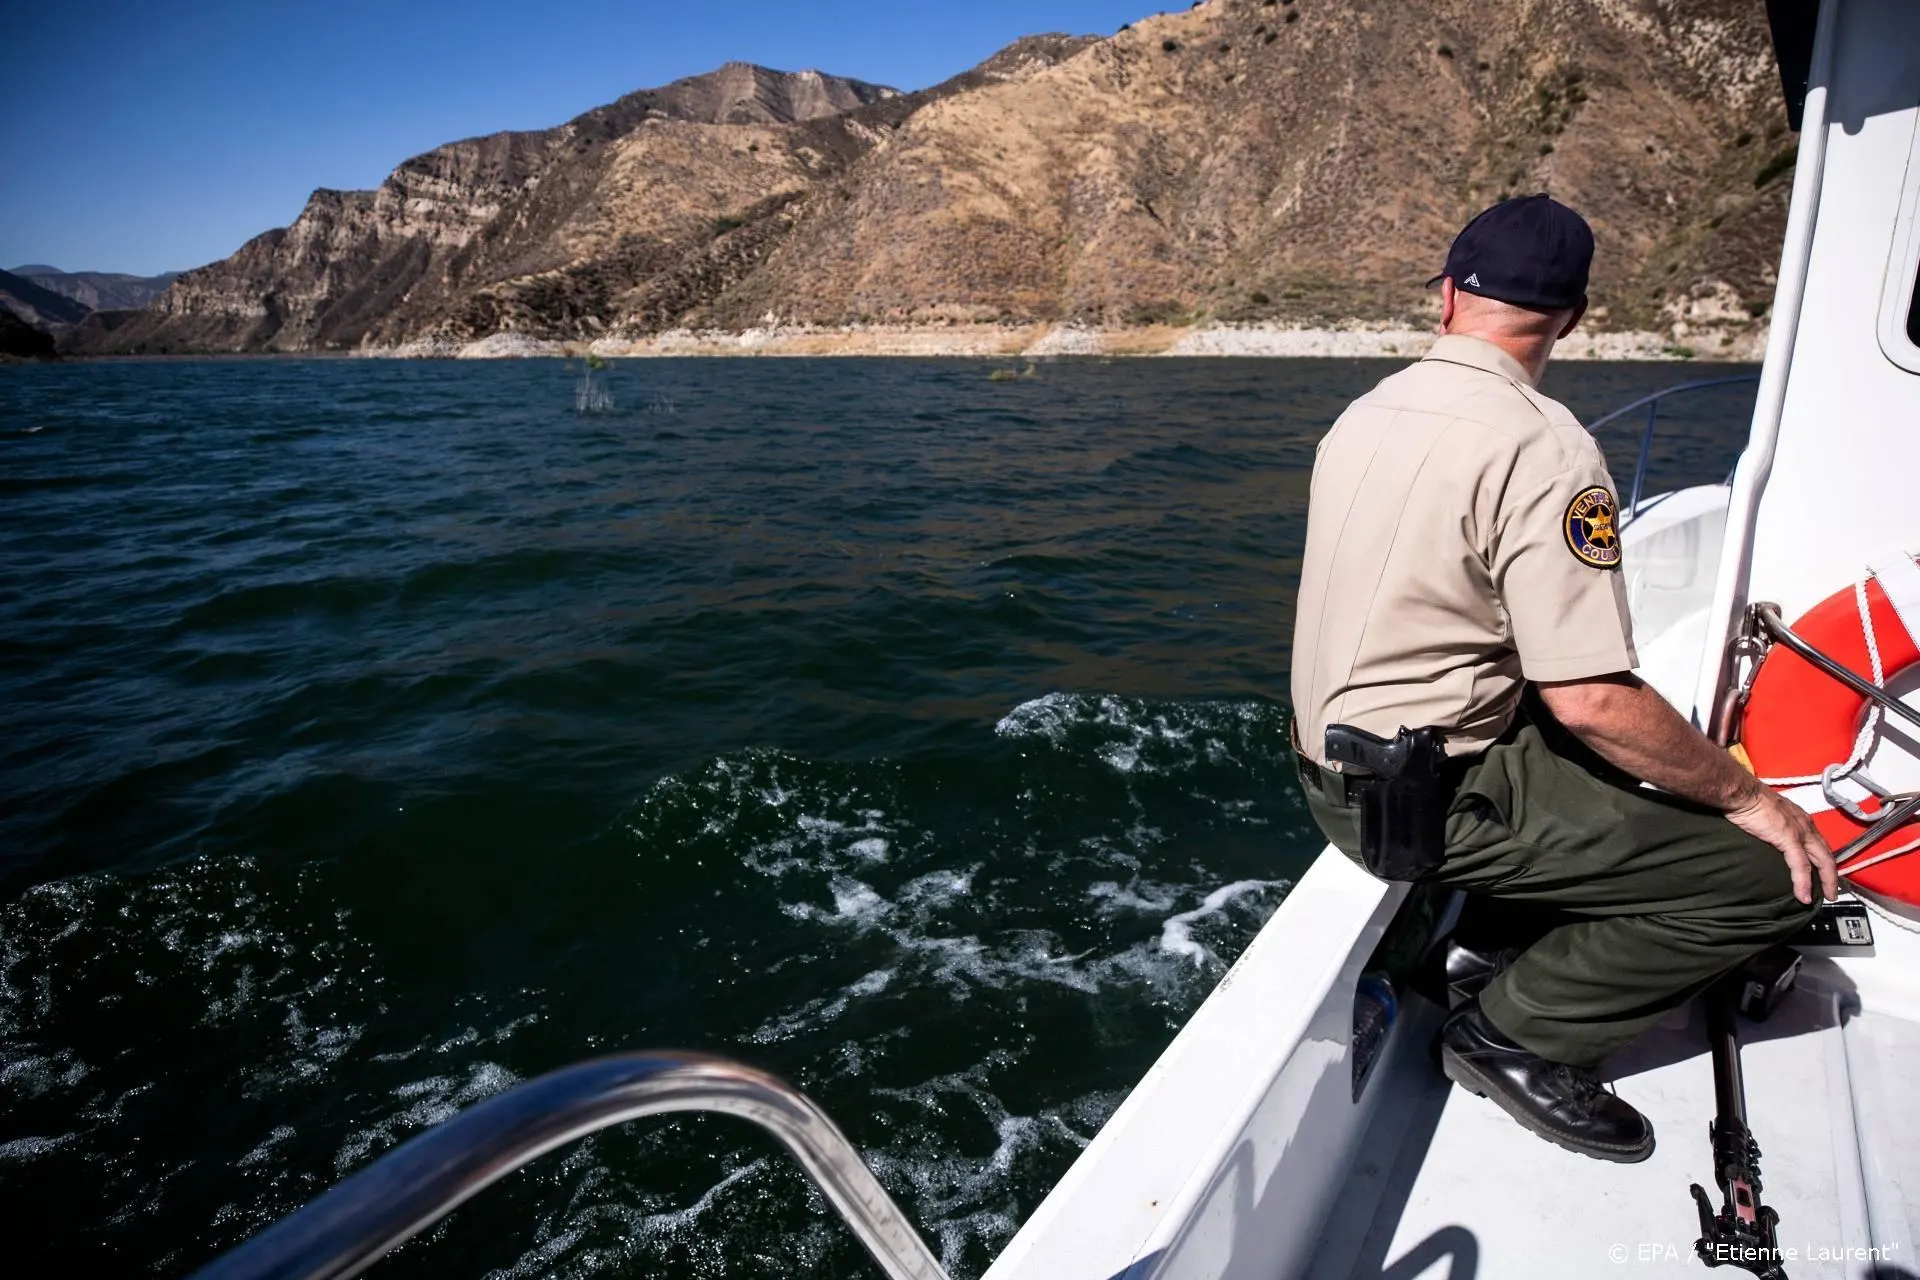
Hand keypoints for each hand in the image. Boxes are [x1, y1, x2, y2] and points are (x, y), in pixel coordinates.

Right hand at [1726, 787, 1838, 904]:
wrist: (1740, 792)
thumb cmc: (1746, 799)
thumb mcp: (1766, 814)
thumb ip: (1772, 827)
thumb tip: (1768, 837)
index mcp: (1800, 819)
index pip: (1819, 843)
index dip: (1824, 860)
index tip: (1823, 874)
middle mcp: (1805, 825)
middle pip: (1827, 854)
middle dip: (1832, 875)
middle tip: (1831, 892)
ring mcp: (1800, 832)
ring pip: (1821, 861)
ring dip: (1826, 882)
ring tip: (1825, 897)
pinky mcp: (1789, 838)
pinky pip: (1801, 865)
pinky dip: (1803, 882)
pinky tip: (1803, 896)